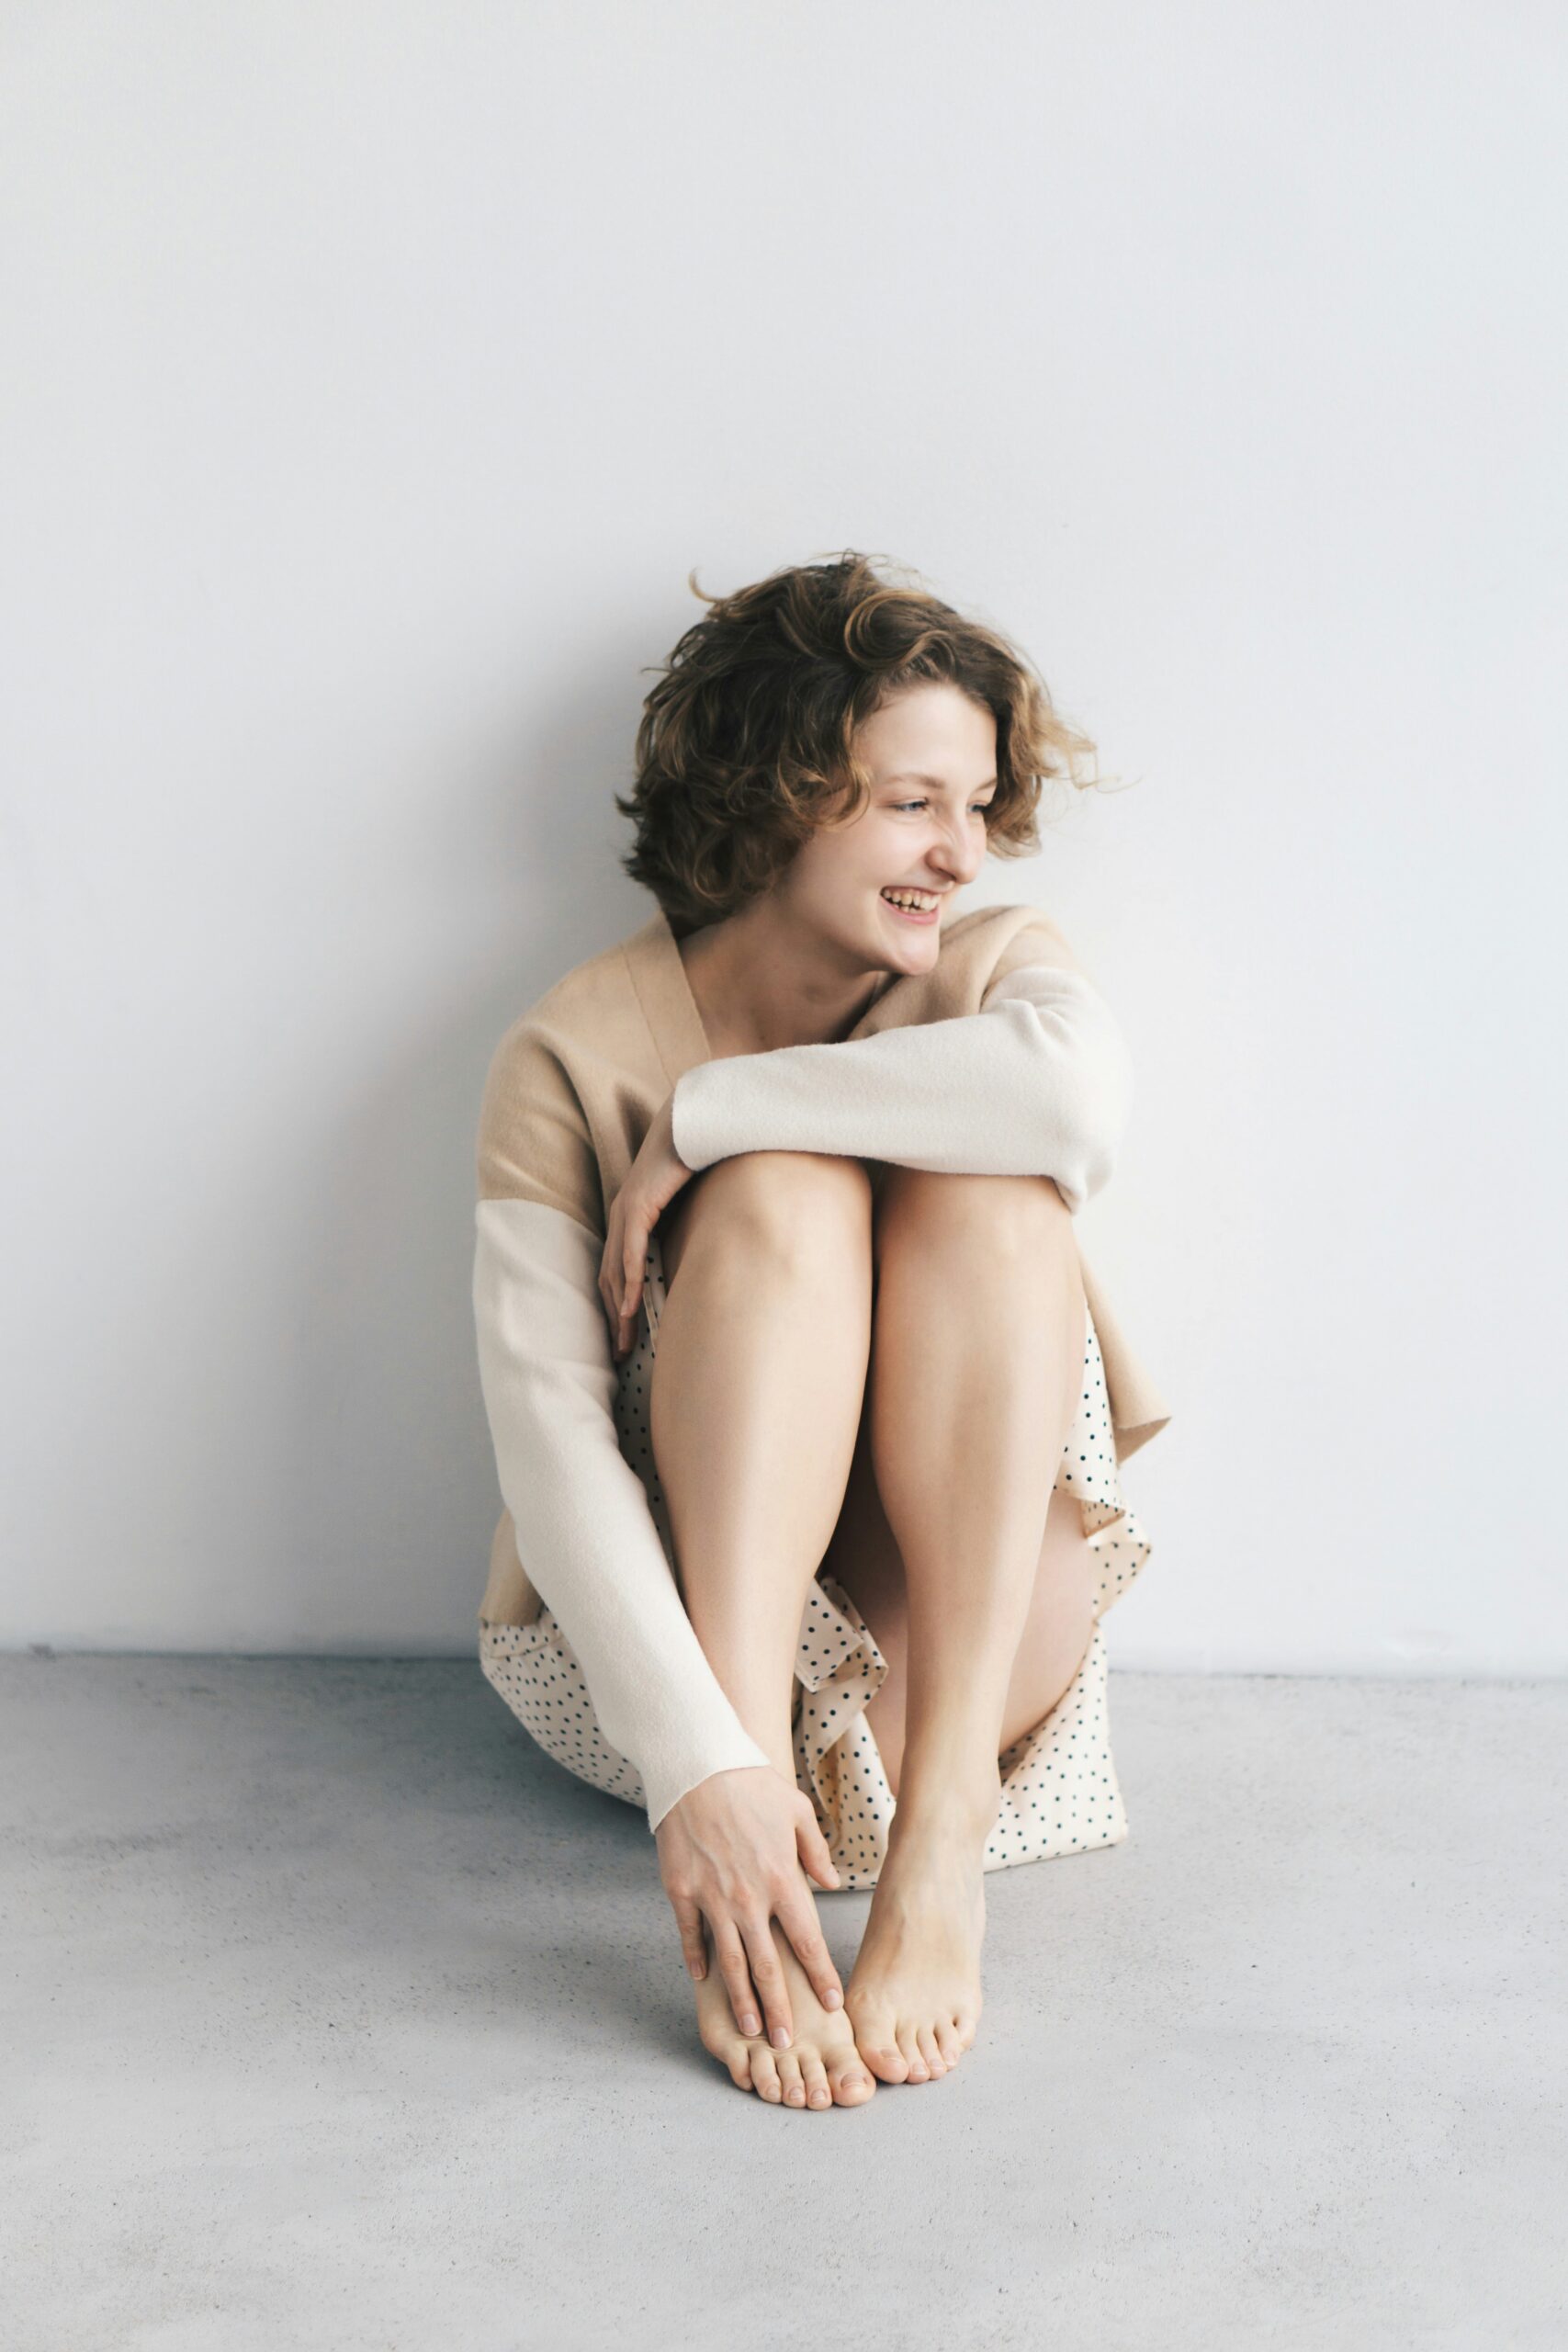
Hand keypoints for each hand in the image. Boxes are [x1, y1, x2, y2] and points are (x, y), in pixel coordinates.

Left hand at [599, 1093, 689, 1358]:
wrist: (693, 1118)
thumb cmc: (696, 1156)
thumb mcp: (691, 1200)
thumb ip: (691, 1225)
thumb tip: (710, 1249)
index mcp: (631, 1217)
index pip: (616, 1271)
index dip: (617, 1306)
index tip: (626, 1336)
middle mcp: (622, 1216)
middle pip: (609, 1279)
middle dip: (613, 1319)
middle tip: (620, 1354)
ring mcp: (626, 1210)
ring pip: (614, 1272)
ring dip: (617, 1311)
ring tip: (623, 1344)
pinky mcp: (639, 1204)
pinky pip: (630, 1251)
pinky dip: (627, 1282)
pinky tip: (628, 1308)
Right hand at [655, 1764, 845, 2044]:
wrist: (696, 1765)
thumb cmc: (750, 1783)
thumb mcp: (797, 1810)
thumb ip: (816, 1851)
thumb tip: (831, 1882)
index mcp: (782, 1879)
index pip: (808, 1941)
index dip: (820, 1976)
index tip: (830, 2005)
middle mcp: (749, 1898)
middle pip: (769, 1967)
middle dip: (780, 2009)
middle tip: (787, 2042)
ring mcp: (712, 1898)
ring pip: (730, 1963)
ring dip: (741, 2001)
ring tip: (750, 2031)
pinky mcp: (681, 1892)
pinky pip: (691, 1936)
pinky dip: (697, 1961)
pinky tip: (703, 1982)